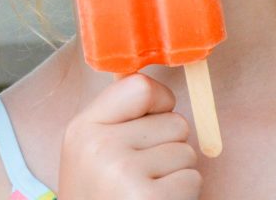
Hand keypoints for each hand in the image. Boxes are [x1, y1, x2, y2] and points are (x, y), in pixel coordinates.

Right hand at [58, 74, 200, 199]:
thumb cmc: (100, 195)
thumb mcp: (90, 152)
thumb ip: (119, 119)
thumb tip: (166, 92)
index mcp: (83, 129)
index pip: (140, 86)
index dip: (160, 102)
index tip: (152, 122)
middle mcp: (99, 146)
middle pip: (174, 121)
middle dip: (168, 148)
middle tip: (141, 176)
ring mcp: (123, 173)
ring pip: (186, 152)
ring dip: (175, 174)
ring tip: (146, 192)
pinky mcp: (149, 199)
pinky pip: (192, 178)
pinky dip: (182, 195)